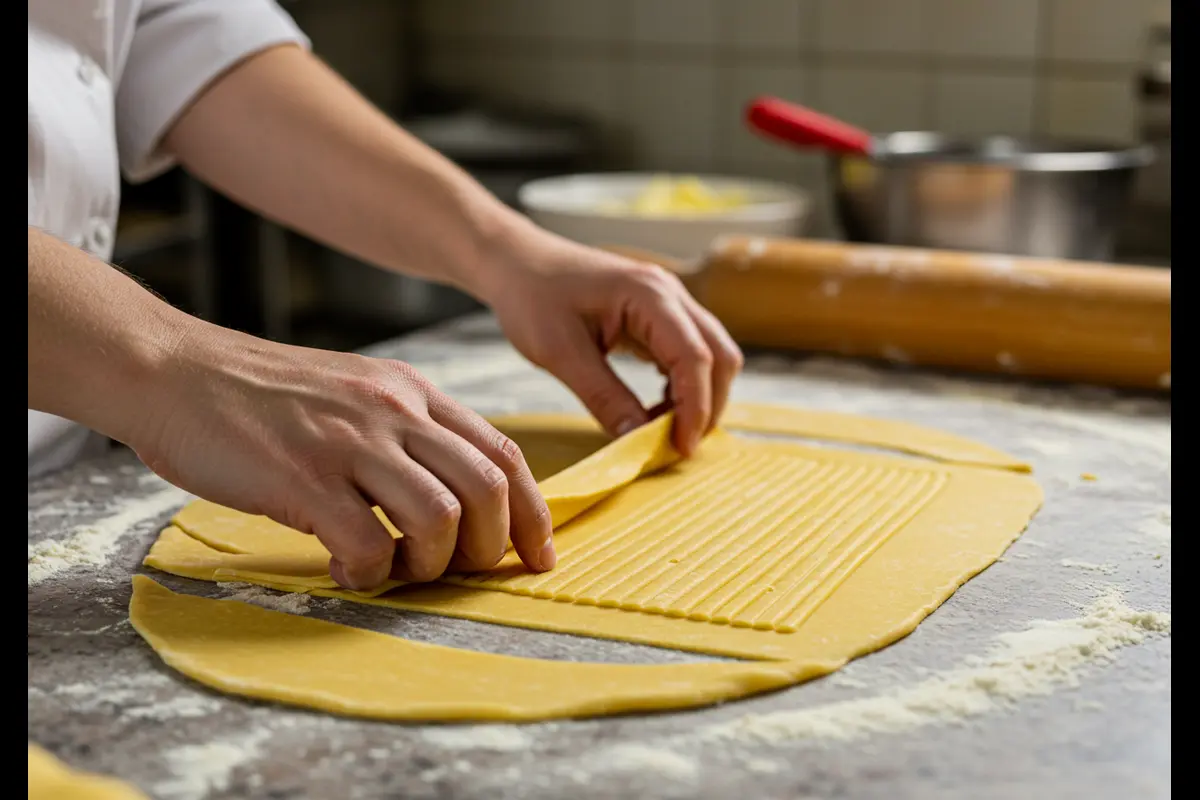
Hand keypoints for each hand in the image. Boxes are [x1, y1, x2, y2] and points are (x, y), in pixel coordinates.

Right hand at [133, 326, 554, 590]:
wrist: (174, 370)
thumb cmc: (263, 394)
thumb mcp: (356, 391)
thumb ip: (407, 433)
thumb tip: (455, 498)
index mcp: (413, 392)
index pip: (504, 454)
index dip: (533, 514)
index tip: (539, 555)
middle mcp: (393, 411)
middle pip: (488, 489)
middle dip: (489, 548)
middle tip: (458, 570)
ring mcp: (349, 442)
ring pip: (440, 519)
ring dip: (429, 564)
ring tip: (395, 568)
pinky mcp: (303, 478)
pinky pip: (369, 546)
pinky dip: (369, 573)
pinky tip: (344, 568)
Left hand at [484, 235, 743, 455]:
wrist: (517, 263)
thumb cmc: (532, 297)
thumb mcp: (560, 353)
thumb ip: (603, 397)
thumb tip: (638, 440)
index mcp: (649, 295)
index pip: (695, 357)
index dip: (695, 408)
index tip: (680, 448)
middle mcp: (670, 294)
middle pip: (719, 355)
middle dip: (707, 406)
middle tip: (677, 447)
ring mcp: (669, 302)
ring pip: (711, 355)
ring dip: (698, 397)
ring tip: (663, 431)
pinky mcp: (659, 315)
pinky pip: (689, 353)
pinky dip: (683, 385)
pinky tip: (655, 409)